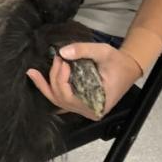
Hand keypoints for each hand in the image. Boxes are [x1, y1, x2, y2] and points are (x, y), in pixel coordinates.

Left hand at [27, 42, 141, 120]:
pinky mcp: (80, 104)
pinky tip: (37, 78)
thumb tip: (62, 52)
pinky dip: (49, 89)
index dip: (61, 80)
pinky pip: (61, 99)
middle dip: (54, 78)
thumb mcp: (103, 52)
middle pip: (62, 99)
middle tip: (57, 59)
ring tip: (33, 73)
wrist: (128, 68)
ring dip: (46, 86)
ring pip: (58, 101)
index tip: (63, 61)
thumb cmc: (118, 62)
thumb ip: (83, 50)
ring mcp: (84, 109)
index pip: (71, 97)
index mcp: (98, 103)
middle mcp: (90, 111)